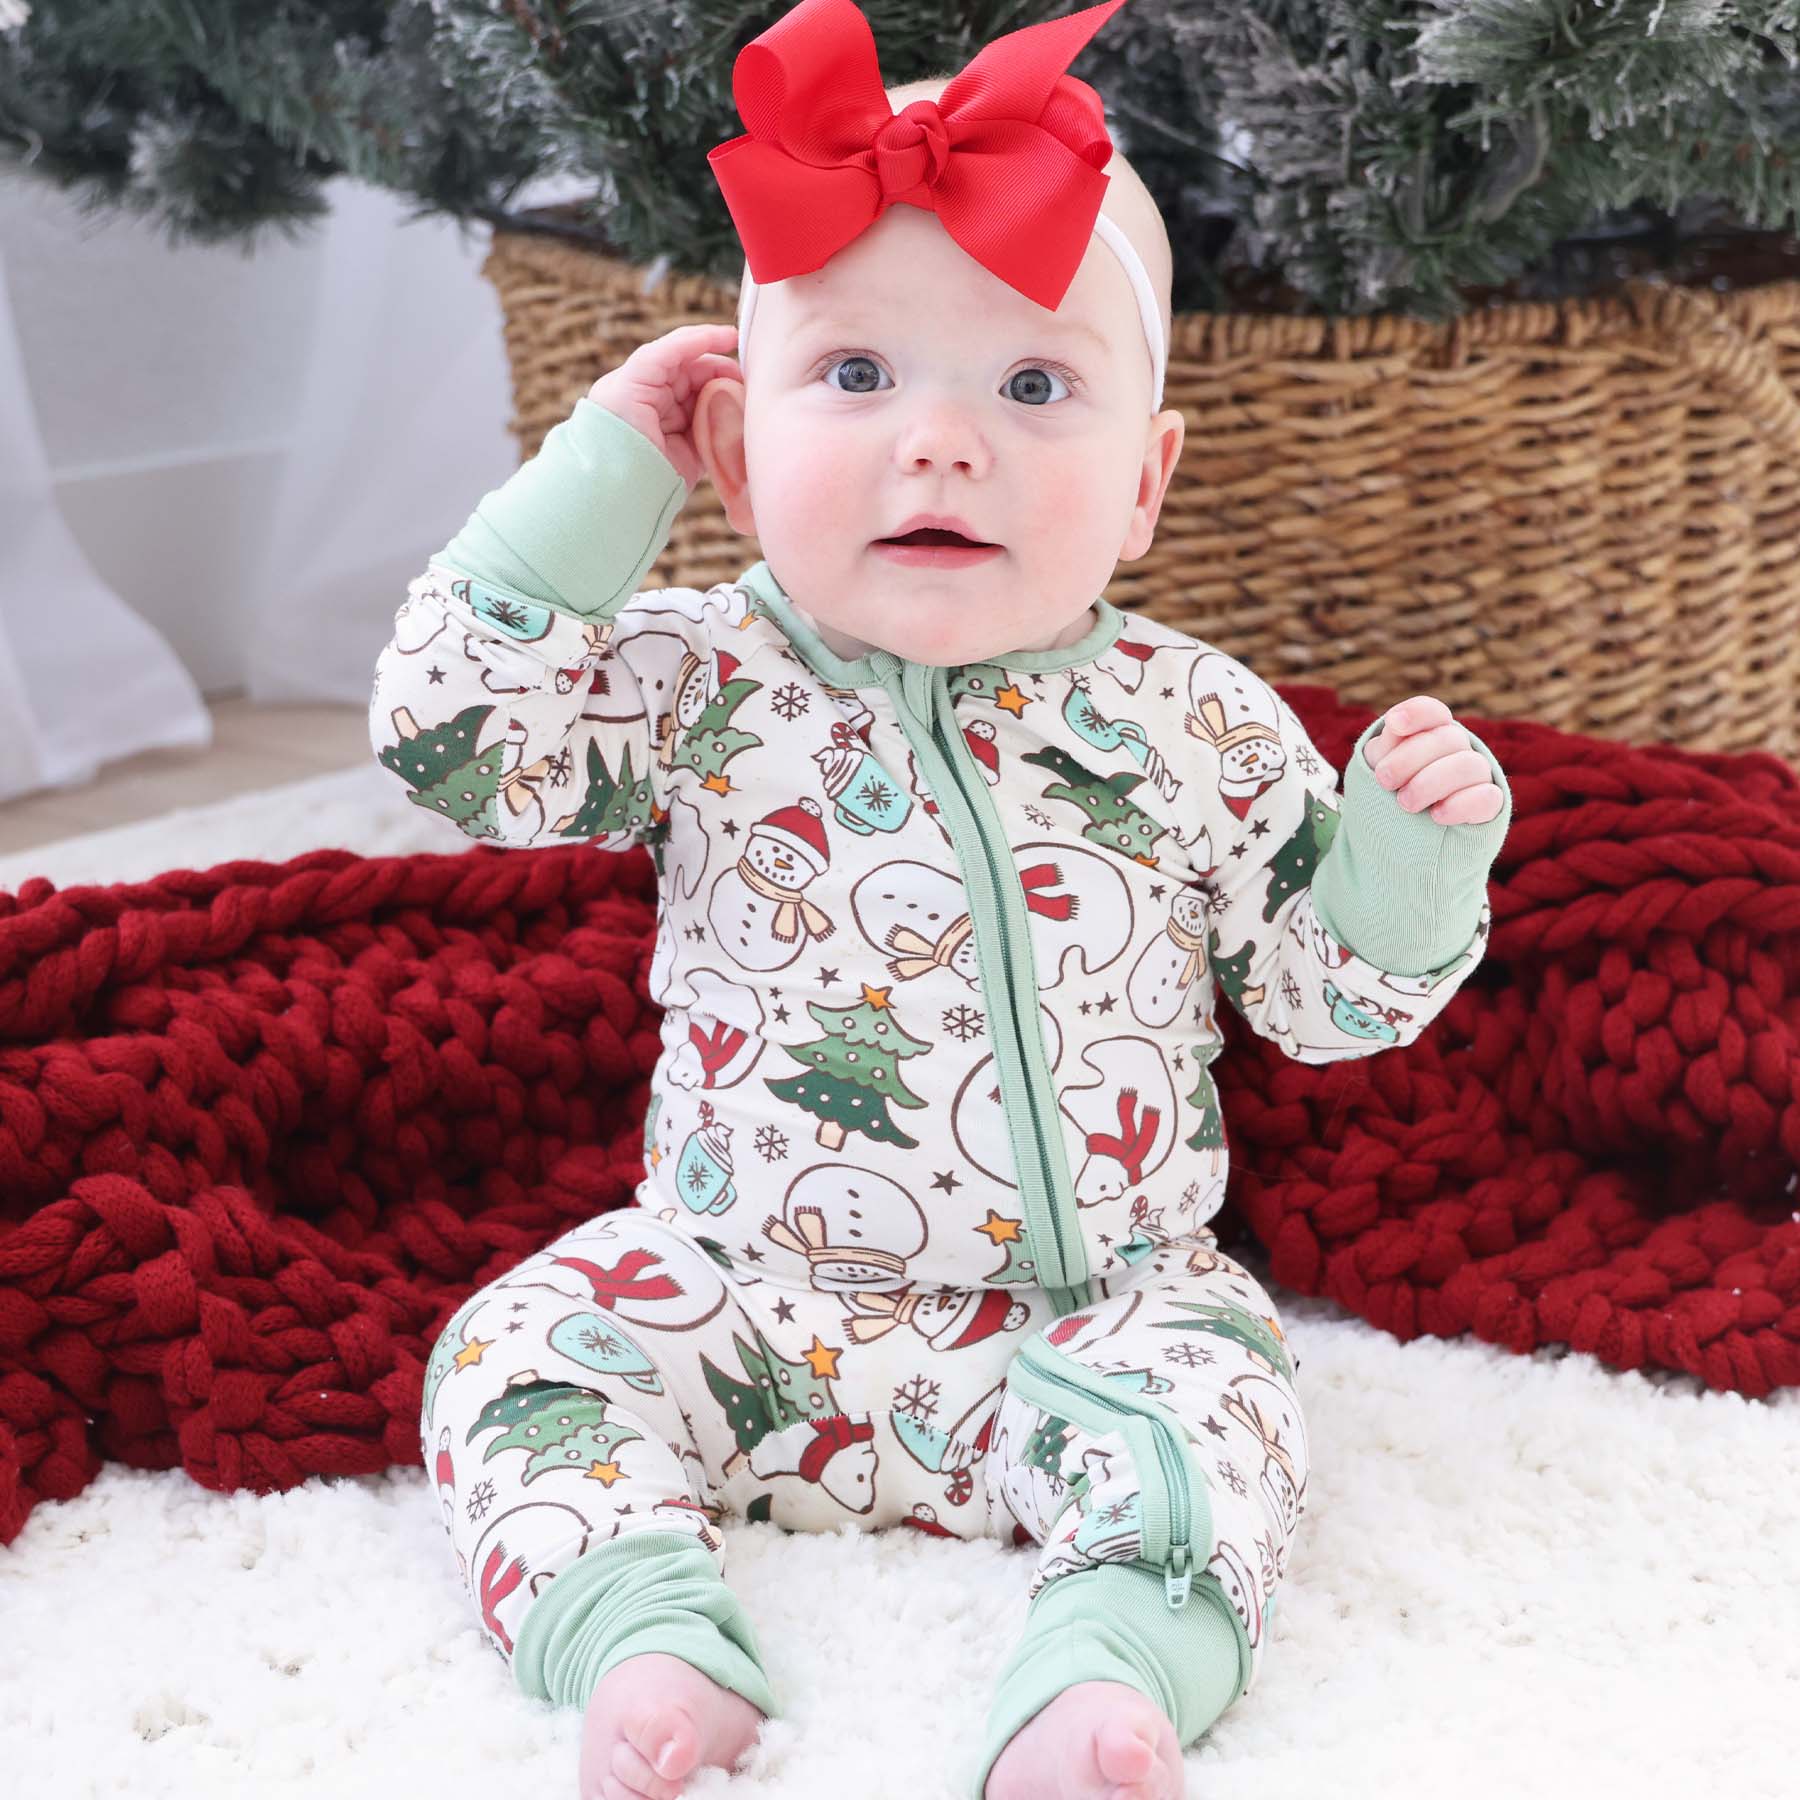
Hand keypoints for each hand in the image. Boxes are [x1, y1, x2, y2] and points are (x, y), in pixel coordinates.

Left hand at [586, 323, 741, 492]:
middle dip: (722, 373)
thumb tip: (706, 351)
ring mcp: (674, 428)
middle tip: (744, 379)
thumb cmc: (615, 427)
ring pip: (711, 402)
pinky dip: (730, 425)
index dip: (706, 340)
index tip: (733, 337)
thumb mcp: (634, 378)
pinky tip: (742, 420)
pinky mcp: (689, 455)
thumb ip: (666, 355)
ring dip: (729, 399)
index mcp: (641, 380)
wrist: (614, 485)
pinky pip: (716, 433)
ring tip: (745, 401)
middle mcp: (658, 401)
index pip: (678, 352)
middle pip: (699, 375)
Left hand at [1362, 695, 1504, 825]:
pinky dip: (1459, 805)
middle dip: (1409, 759)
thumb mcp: (1378, 769)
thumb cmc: (1390, 794)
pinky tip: (1436, 816)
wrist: (1403, 838)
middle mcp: (1459, 748)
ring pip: (1468, 765)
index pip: (1432, 712)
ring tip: (1405, 803)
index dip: (1416, 713)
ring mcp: (1478, 774)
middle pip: (1448, 738)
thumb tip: (1395, 724)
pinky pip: (1487, 797)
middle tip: (1384, 781)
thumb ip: (1385, 746)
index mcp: (1430, 732)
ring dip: (1430, 783)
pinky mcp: (1489, 804)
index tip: (1393, 723)